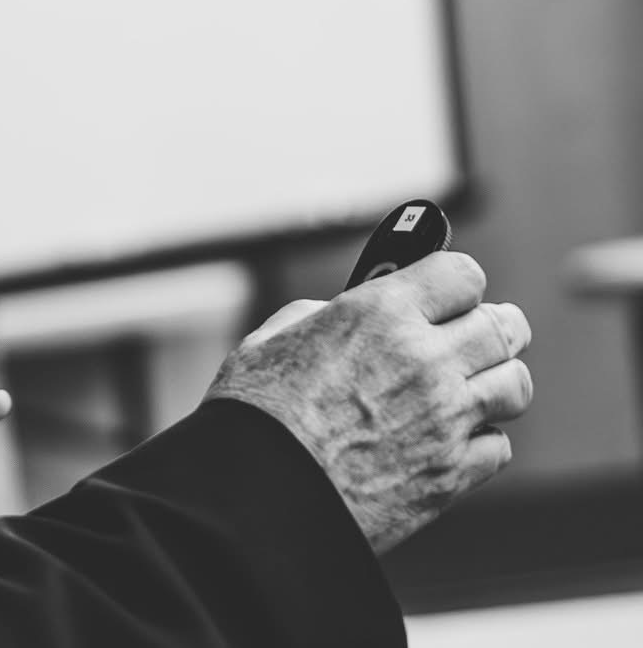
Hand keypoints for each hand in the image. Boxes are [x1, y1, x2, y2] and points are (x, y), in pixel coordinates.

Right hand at [206, 252, 531, 552]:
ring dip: (495, 381)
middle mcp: (424, 359)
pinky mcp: (452, 473)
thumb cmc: (254, 415)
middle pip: (506, 327)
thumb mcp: (271, 340)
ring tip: (467, 387)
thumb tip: (341, 314)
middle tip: (473, 333)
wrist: (259, 498)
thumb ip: (320, 316)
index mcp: (379, 314)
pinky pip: (498, 445)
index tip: (446, 291)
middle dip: (492, 326)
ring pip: (516, 385)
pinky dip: (480, 439)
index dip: (454, 281)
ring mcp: (446, 419)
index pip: (462, 273)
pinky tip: (448, 437)